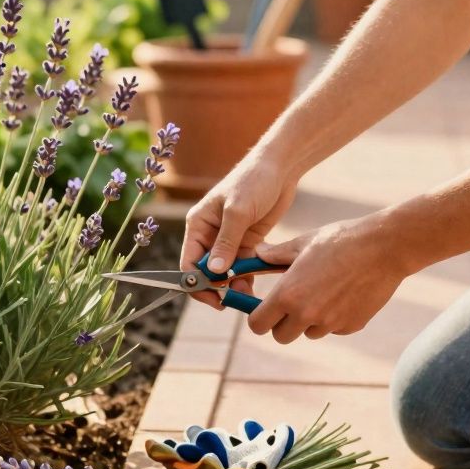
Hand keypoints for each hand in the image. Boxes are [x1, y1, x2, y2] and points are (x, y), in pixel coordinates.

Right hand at [180, 150, 297, 307]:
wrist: (280, 168)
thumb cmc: (253, 181)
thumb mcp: (238, 211)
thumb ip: (226, 243)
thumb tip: (214, 272)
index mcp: (198, 225)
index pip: (189, 263)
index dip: (197, 284)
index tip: (213, 298)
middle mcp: (210, 234)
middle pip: (206, 271)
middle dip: (217, 287)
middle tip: (234, 300)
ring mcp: (229, 239)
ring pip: (226, 272)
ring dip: (235, 285)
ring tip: (249, 295)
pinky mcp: (247, 241)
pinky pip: (243, 266)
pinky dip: (248, 277)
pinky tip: (256, 285)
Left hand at [248, 215, 413, 342]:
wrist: (385, 247)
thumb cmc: (341, 240)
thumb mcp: (303, 243)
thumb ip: (275, 255)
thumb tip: (257, 254)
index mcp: (288, 294)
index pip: (258, 325)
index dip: (258, 318)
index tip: (263, 309)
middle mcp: (306, 314)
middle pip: (281, 336)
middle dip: (282, 324)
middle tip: (291, 303)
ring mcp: (331, 323)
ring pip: (308, 333)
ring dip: (309, 321)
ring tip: (322, 291)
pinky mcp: (351, 326)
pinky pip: (333, 329)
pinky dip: (333, 318)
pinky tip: (343, 294)